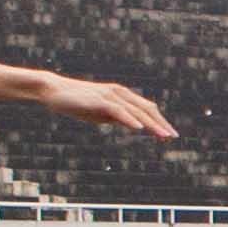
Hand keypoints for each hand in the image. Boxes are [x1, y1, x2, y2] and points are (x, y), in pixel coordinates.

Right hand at [42, 74, 177, 139]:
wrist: (54, 90)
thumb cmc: (77, 102)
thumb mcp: (101, 113)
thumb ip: (118, 117)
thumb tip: (134, 125)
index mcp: (121, 95)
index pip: (146, 108)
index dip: (159, 120)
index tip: (170, 133)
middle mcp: (119, 93)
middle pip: (145, 109)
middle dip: (161, 123)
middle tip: (173, 136)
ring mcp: (109, 95)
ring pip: (135, 110)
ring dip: (150, 124)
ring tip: (163, 135)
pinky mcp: (98, 100)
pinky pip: (118, 111)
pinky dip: (130, 119)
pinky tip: (139, 128)